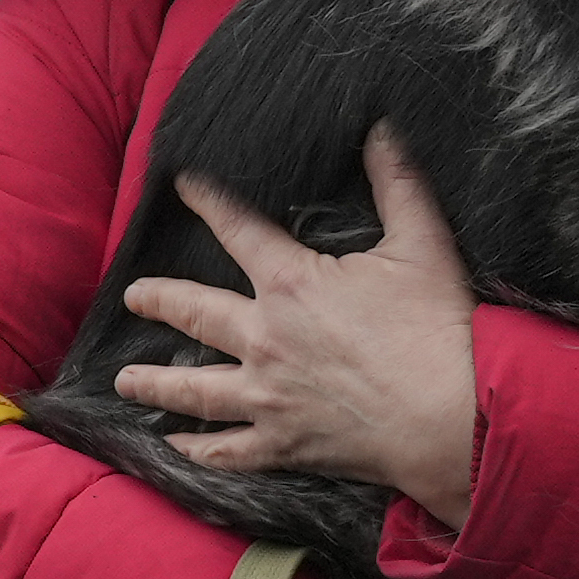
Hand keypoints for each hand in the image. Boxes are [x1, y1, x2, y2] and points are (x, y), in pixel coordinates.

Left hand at [116, 127, 483, 525]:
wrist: (453, 418)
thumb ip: (398, 183)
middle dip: (159, 300)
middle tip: (133, 296)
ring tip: (125, 380)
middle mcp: (265, 339)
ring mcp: (269, 397)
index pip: (238, 229)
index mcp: (292, 284)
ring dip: (155, 382)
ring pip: (195, 389)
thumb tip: (383, 128)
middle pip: (195, 314)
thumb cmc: (440, 331)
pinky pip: (226, 450)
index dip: (208, 201)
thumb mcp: (424, 245)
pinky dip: (196, 449)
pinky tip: (175, 446)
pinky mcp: (283, 443)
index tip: (181, 185)